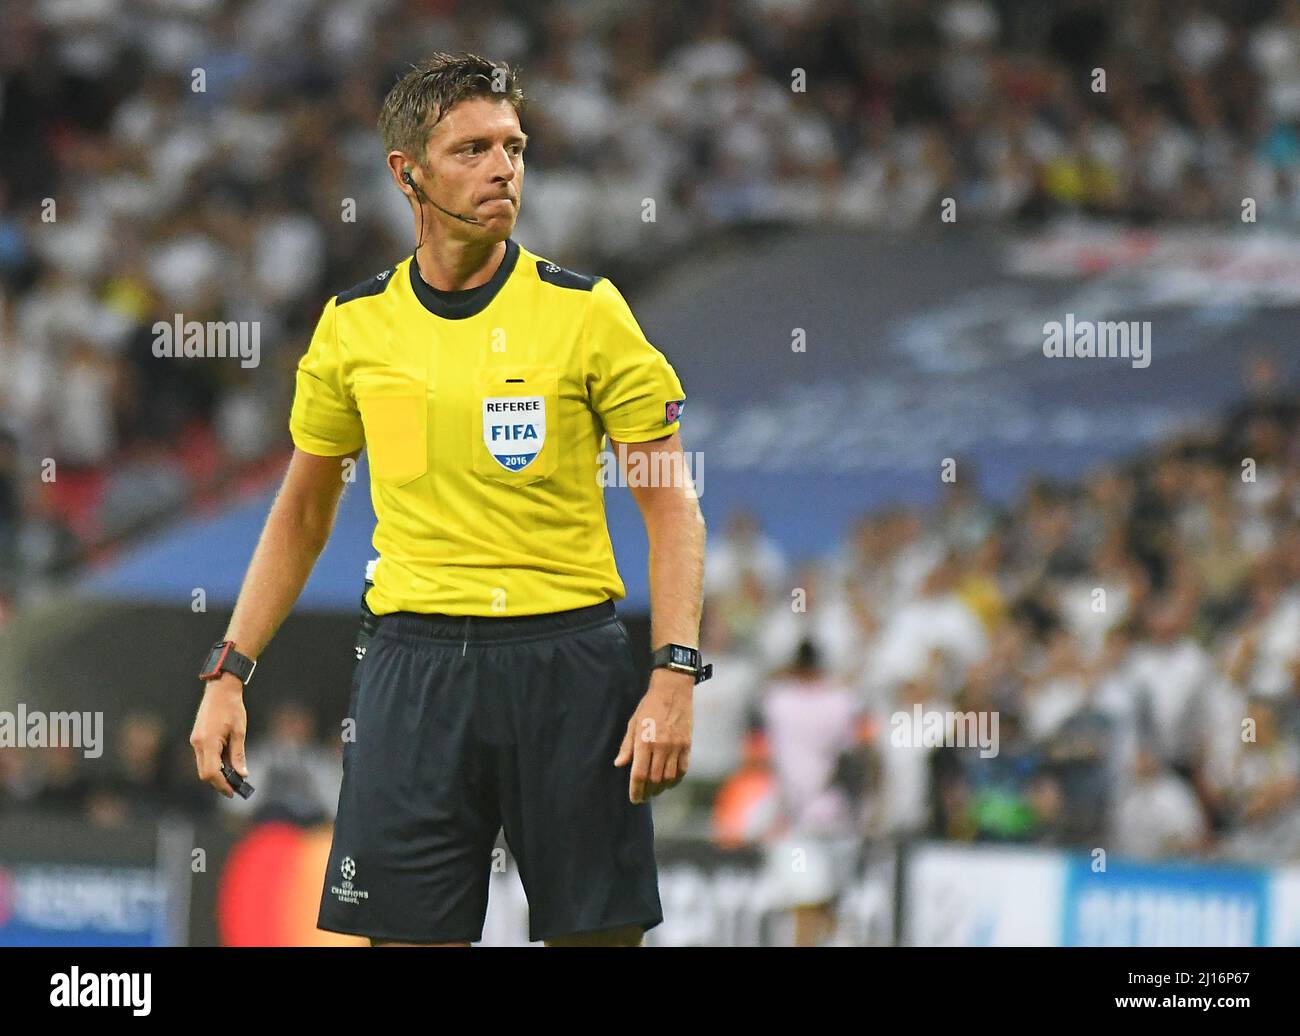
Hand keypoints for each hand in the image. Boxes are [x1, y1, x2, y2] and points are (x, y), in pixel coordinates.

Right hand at [189, 673, 248, 797]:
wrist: (220, 690)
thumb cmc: (232, 708)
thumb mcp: (239, 732)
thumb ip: (238, 755)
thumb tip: (242, 774)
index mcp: (208, 742)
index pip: (211, 773)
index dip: (222, 785)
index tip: (233, 792)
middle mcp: (197, 743)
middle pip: (204, 773)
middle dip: (219, 782)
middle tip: (235, 786)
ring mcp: (195, 740)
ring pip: (202, 766)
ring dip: (216, 773)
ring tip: (233, 775)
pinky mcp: (196, 737)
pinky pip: (203, 757)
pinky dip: (213, 763)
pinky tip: (227, 763)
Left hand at [613, 668, 692, 803]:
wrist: (673, 690)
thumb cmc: (649, 705)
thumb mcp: (633, 723)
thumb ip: (627, 746)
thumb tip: (619, 764)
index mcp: (644, 742)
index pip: (639, 774)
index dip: (636, 790)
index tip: (634, 799)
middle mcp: (660, 747)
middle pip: (654, 779)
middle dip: (647, 792)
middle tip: (643, 797)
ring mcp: (676, 747)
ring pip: (669, 778)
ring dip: (661, 788)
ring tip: (654, 791)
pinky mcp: (687, 745)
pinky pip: (682, 769)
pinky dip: (676, 779)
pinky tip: (669, 782)